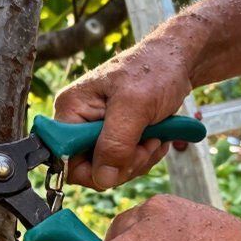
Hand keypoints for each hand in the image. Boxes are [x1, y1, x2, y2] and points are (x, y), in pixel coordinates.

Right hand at [53, 38, 195, 189]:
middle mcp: (78, 120)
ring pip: (109, 169)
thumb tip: (102, 179)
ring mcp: (96, 128)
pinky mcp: (114, 134)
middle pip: (90, 168)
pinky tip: (155, 137)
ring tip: (155, 136)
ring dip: (138, 159)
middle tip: (147, 142)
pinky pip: (122, 162)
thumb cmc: (155, 70)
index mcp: (71, 109)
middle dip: (124, 162)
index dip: (93, 169)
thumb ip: (116, 143)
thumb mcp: (136, 106)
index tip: (123, 156)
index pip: (64, 159)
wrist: (177, 60)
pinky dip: (143, 156)